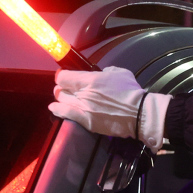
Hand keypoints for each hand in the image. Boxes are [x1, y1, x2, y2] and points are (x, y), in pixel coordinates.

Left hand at [50, 66, 170, 149]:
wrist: (138, 113)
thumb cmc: (131, 92)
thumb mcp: (120, 73)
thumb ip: (107, 71)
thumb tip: (101, 73)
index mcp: (90, 79)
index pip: (63, 76)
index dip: (62, 76)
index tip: (65, 77)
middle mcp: (83, 92)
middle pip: (60, 89)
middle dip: (62, 88)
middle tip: (67, 89)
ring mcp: (83, 107)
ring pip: (61, 100)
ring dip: (62, 98)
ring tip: (65, 99)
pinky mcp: (86, 121)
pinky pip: (65, 113)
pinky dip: (57, 110)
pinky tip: (54, 108)